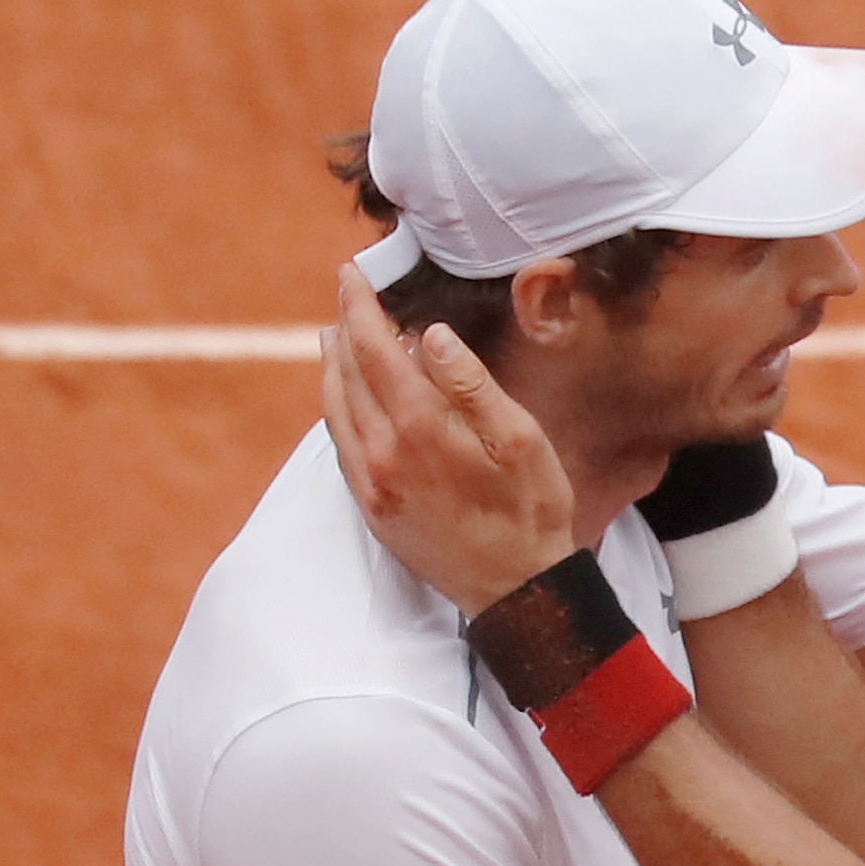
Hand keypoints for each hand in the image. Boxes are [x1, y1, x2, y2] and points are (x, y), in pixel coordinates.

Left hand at [322, 265, 576, 615]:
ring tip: (335, 336)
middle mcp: (383, 453)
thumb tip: (431, 336)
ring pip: (335, 409)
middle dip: (344, 327)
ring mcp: (372, 483)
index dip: (360, 307)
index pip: (374, 348)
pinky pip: (340, 445)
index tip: (352, 274)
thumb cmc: (531, 512)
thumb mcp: (520, 439)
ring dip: (333, 366)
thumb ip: (472, 384)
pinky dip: (336, 408)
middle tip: (346, 293)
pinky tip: (346, 396)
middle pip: (347, 373)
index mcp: (421, 427)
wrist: (516, 591)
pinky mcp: (371, 508)